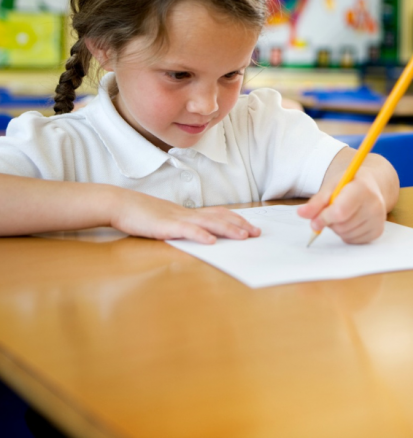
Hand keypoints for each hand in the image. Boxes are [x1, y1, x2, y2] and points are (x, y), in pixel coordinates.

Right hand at [109, 191, 260, 243]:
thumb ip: (184, 225)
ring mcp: (177, 219)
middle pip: (219, 217)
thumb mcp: (168, 220)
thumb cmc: (143, 214)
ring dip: (227, 229)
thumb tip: (201, 234)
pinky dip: (199, 235)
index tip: (251, 227)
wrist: (121, 204)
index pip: (218, 214)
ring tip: (243, 236)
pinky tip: (211, 242)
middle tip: (257, 233)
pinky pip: (186, 230)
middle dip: (240, 225)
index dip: (236, 219)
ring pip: (208, 223)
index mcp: (189, 212)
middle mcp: (187, 213)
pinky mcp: (165, 226)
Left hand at [297, 176, 386, 243]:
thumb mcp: (331, 187)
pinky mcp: (378, 231)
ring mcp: (378, 219)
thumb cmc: (348, 185)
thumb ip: (316, 202)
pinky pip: (352, 241)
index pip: (340, 212)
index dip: (324, 218)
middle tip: (333, 210)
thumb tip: (301, 213)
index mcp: (362, 188)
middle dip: (331, 221)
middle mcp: (375, 204)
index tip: (314, 221)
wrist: (370, 187)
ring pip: (346, 234)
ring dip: (337, 228)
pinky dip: (346, 234)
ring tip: (343, 214)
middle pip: (341, 225)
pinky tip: (351, 221)